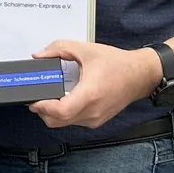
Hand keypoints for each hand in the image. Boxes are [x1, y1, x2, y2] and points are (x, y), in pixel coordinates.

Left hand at [28, 40, 160, 128]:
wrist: (140, 75)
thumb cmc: (117, 64)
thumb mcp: (85, 49)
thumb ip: (59, 48)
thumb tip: (39, 55)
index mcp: (90, 94)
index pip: (60, 111)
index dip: (43, 107)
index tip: (33, 99)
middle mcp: (92, 111)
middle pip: (57, 121)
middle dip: (42, 111)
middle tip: (35, 98)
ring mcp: (95, 119)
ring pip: (64, 124)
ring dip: (52, 114)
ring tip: (48, 97)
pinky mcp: (96, 121)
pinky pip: (74, 122)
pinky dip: (64, 114)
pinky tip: (63, 100)